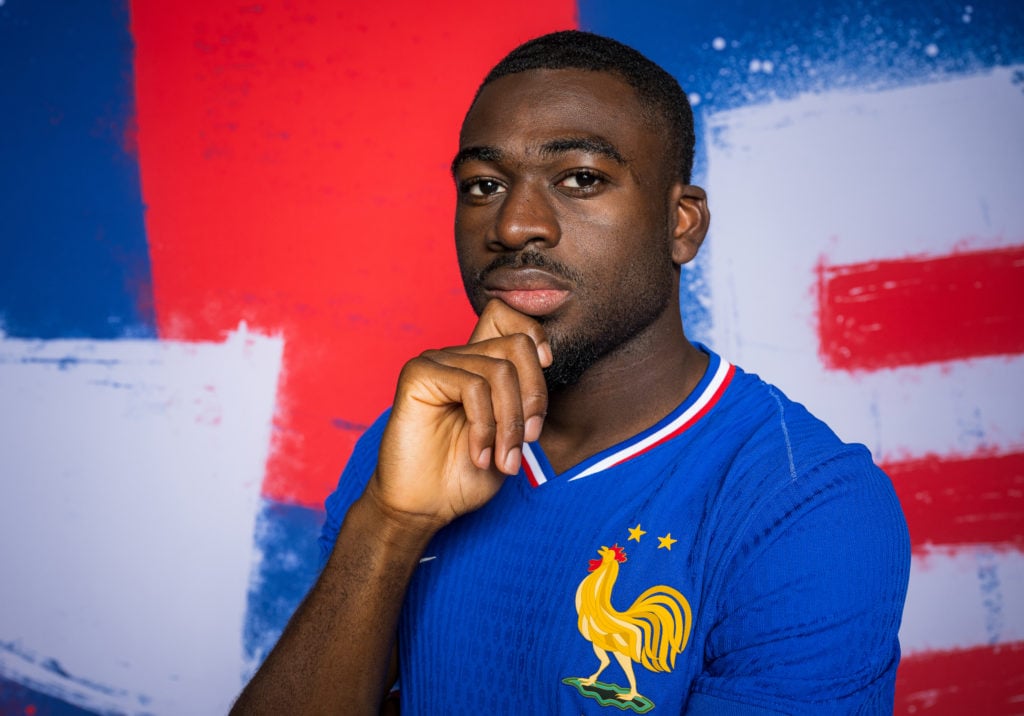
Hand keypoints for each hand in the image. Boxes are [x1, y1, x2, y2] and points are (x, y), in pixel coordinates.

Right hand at [367, 299, 550, 530]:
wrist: (425, 506)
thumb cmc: (466, 474)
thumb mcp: (511, 436)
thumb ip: (524, 399)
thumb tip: (546, 362)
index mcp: (478, 364)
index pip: (506, 316)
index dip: (535, 334)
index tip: (548, 366)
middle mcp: (458, 357)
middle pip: (516, 347)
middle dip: (534, 397)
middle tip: (529, 440)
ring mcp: (436, 362)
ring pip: (500, 371)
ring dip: (511, 424)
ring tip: (505, 460)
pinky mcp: (418, 375)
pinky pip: (472, 386)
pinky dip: (485, 427)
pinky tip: (480, 455)